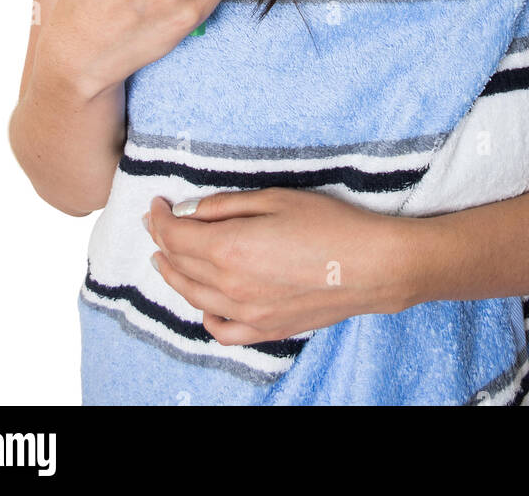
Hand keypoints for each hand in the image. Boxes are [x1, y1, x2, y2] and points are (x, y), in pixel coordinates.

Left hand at [145, 187, 418, 344]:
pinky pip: (222, 330)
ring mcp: (247, 313)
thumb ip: (227, 206)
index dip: (159, 218)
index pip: (175, 235)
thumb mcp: (275, 198)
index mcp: (229, 247)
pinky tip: (204, 302)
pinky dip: (204, 316)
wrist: (371, 265)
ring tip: (166, 260)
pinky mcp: (266, 329)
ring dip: (174, 276)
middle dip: (162, 242)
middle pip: (179, 265)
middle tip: (157, 226)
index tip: (157, 204)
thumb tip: (192, 212)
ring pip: (194, 297)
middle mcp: (230, 286)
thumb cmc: (328, 224)